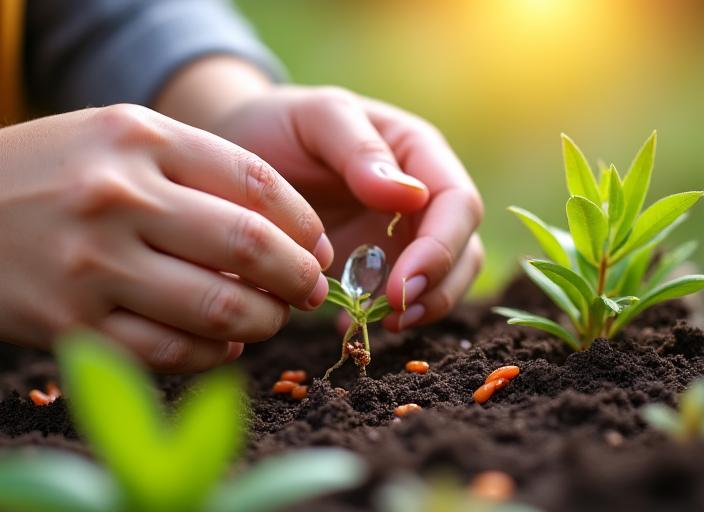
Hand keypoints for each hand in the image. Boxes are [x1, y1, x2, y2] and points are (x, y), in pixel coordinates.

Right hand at [0, 105, 330, 371]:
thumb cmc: (51, 172)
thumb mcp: (121, 140)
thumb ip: (200, 172)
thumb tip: (288, 233)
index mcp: (139, 140)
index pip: (256, 182)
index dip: (304, 222)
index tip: (316, 245)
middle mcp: (118, 199)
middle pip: (248, 246)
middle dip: (298, 277)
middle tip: (310, 289)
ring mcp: (92, 266)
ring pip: (218, 308)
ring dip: (264, 321)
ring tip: (271, 317)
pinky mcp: (71, 326)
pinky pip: (171, 352)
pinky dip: (213, 353)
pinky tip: (224, 343)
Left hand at [211, 86, 483, 330]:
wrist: (245, 148)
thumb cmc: (282, 124)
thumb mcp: (317, 118)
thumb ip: (360, 150)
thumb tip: (410, 198)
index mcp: (419, 153)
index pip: (457, 204)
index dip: (440, 249)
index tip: (401, 286)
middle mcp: (421, 196)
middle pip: (462, 248)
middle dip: (438, 287)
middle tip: (395, 316)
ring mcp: (399, 233)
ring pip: (441, 279)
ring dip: (421, 308)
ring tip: (379, 326)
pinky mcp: (373, 264)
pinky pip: (396, 297)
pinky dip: (382, 317)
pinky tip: (348, 326)